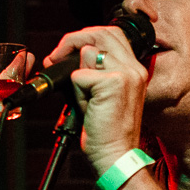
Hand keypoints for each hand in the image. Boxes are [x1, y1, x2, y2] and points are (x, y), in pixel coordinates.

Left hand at [43, 26, 147, 174]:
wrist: (115, 156)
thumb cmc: (106, 131)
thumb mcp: (103, 94)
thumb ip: (95, 71)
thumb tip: (69, 55)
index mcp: (135, 69)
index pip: (112, 34)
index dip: (86, 37)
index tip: (67, 52)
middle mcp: (134, 68)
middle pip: (100, 33)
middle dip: (72, 40)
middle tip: (55, 57)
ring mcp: (125, 74)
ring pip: (87, 53)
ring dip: (76, 73)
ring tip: (81, 95)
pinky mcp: (112, 84)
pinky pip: (79, 75)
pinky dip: (75, 91)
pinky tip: (86, 107)